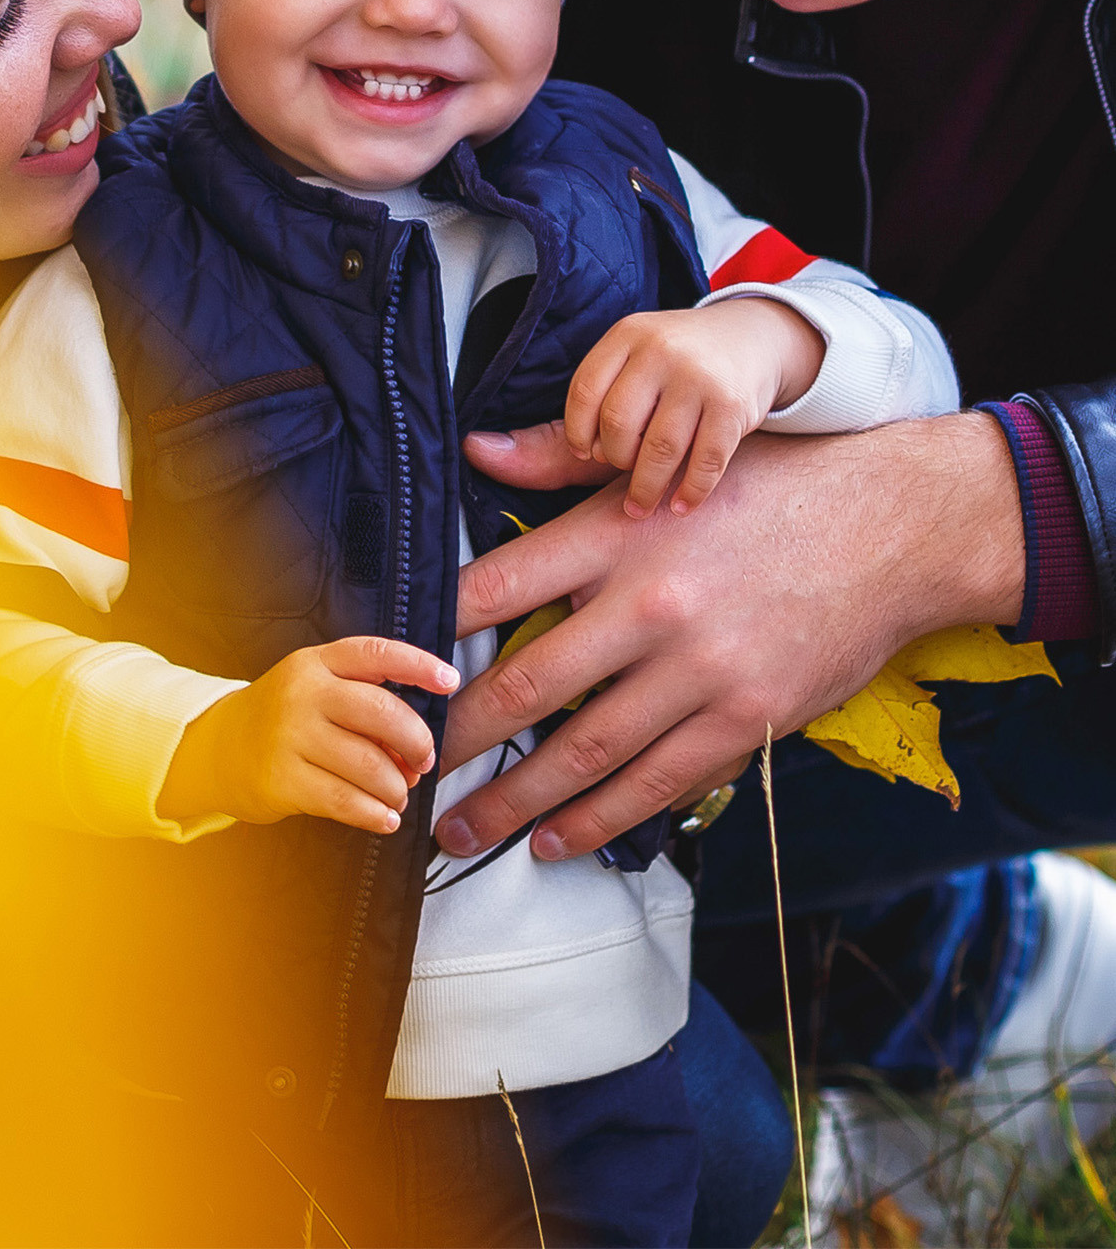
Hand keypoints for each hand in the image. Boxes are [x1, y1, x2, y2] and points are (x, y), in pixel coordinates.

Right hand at [159, 637, 459, 835]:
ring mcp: (289, 735)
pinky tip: (385, 818)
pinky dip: (376, 814)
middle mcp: (303, 692)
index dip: (419, 665)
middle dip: (416, 742)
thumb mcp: (317, 690)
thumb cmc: (286, 718)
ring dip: (396, 787)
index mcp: (317, 662)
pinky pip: (345, 801)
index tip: (450, 682)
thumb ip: (364, 705)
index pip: (377, 653)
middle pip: (381, 712)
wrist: (220, 747)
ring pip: (368, 764)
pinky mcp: (281, 779)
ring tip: (398, 794)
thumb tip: (417, 750)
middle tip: (423, 762)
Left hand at [435, 413, 1025, 862]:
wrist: (893, 527)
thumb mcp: (666, 461)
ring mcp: (699, 672)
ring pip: (584, 754)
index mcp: (620, 533)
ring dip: (515, 801)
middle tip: (406, 767)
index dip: (434, 630)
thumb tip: (477, 450)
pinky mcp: (744, 719)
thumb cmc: (772, 485)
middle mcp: (650, 606)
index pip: (499, 586)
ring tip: (464, 827)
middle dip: (457, 737)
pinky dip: (599, 819)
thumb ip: (565, 463)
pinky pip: (657, 783)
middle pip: (526, 685)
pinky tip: (556, 839)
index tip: (395, 666)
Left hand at [564, 298, 824, 516]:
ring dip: (647, 489)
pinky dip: (690, 493)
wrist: (752, 340)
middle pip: (618, 422)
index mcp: (625, 336)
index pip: (584, 390)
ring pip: (659, 448)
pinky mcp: (735, 406)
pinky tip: (682, 506)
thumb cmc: (671, 371)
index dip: (579, 433)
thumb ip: (564, 424)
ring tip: (642, 508)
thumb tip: (479, 452)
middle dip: (615, 461)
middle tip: (621, 476)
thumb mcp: (623, 375)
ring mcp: (700, 377)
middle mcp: (660, 349)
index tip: (588, 452)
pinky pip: (705, 462)